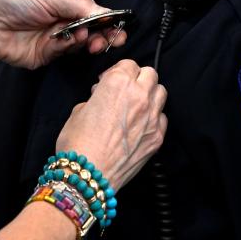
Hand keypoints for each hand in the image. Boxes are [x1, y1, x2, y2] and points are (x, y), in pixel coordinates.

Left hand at [0, 0, 127, 68]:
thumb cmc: (15, 0)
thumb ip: (81, 6)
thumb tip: (106, 12)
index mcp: (67, 1)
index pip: (95, 11)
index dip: (108, 19)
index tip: (119, 26)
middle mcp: (64, 19)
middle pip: (93, 29)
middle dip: (104, 34)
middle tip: (113, 39)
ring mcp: (56, 37)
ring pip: (82, 43)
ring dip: (87, 40)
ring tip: (85, 36)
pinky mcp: (47, 54)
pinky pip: (65, 52)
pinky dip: (68, 46)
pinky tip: (66, 40)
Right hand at [55, 61, 166, 189]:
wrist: (87, 175)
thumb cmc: (78, 142)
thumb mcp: (78, 109)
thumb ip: (96, 98)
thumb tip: (102, 98)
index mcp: (117, 82)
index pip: (129, 64)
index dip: (118, 71)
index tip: (109, 81)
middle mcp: (139, 96)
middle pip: (150, 74)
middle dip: (137, 78)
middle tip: (125, 90)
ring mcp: (152, 117)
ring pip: (161, 92)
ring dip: (150, 94)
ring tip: (135, 105)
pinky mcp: (157, 137)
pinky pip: (162, 118)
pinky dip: (154, 117)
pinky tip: (140, 125)